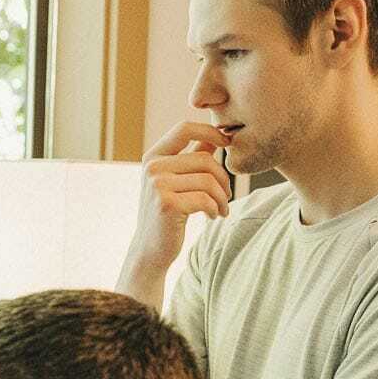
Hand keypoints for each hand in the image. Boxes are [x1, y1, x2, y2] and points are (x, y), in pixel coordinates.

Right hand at [125, 121, 231, 275]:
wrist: (150, 250)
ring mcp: (157, 185)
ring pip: (208, 180)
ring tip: (221, 208)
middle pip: (204, 159)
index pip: (184, 128)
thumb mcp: (175, 182)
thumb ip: (192, 158)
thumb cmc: (167, 215)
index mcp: (153, 157)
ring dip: (222, 197)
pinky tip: (213, 216)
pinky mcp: (167, 204)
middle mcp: (152, 168)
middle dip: (223, 178)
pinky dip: (215, 209)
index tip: (227, 142)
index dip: (210, 130)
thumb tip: (216, 136)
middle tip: (226, 196)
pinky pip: (205, 198)